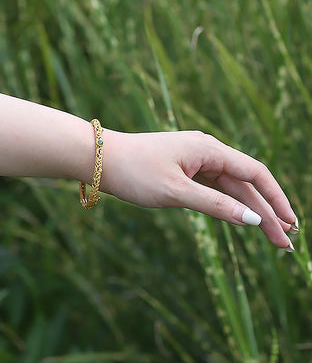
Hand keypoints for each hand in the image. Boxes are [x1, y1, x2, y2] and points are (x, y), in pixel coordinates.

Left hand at [101, 130, 297, 249]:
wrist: (101, 159)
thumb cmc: (136, 171)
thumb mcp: (176, 192)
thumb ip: (215, 205)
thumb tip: (253, 220)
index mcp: (209, 150)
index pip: (255, 173)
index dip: (276, 199)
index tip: (291, 224)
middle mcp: (206, 151)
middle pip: (244, 183)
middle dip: (265, 212)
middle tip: (284, 242)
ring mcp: (194, 160)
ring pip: (229, 186)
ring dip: (248, 209)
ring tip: (268, 235)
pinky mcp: (183, 169)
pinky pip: (212, 186)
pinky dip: (226, 203)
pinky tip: (238, 216)